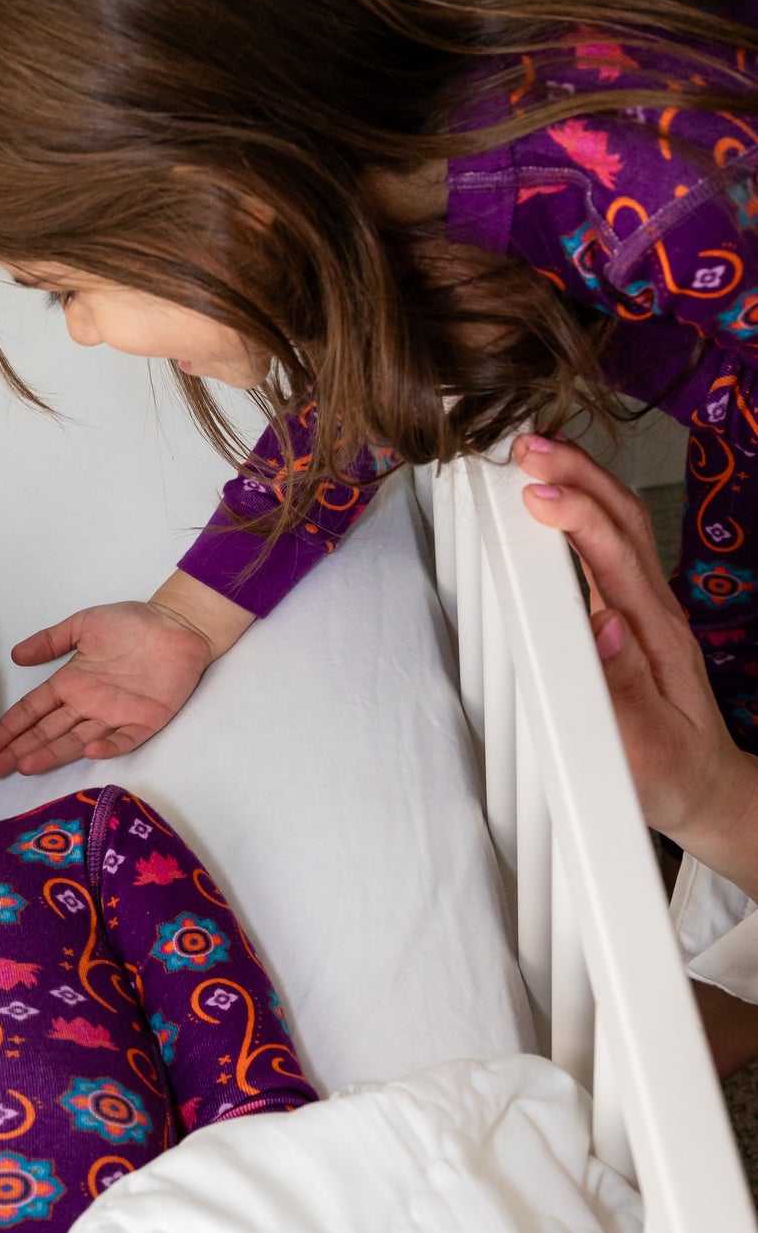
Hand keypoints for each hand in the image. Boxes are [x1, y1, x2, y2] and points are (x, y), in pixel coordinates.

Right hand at [0, 571, 252, 779]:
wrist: (178, 625)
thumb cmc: (132, 623)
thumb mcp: (85, 624)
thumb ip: (51, 640)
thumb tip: (15, 656)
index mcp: (71, 683)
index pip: (34, 710)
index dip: (11, 727)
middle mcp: (88, 705)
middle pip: (48, 731)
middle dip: (20, 749)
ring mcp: (115, 716)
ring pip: (77, 740)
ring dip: (52, 753)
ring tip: (25, 765)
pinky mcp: (145, 721)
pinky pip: (124, 738)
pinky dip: (108, 746)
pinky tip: (89, 750)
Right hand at [514, 434, 757, 901]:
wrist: (705, 788)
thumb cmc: (671, 774)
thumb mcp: (649, 751)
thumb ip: (625, 692)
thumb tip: (604, 628)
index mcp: (655, 637)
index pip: (615, 558)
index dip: (578, 518)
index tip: (538, 494)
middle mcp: (653, 611)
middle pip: (621, 520)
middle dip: (577, 473)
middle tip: (527, 444)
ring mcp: (645, 608)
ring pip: (618, 524)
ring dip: (581, 478)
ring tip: (536, 447)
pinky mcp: (631, 613)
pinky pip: (609, 542)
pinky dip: (583, 504)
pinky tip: (558, 492)